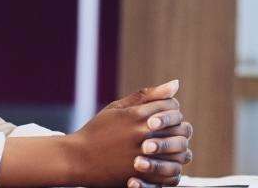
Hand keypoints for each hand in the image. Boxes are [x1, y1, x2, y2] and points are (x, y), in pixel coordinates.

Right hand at [69, 80, 191, 187]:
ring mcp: (143, 156)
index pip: (172, 106)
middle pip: (180, 127)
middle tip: (169, 130)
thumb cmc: (97, 131)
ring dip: (178, 147)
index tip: (164, 114)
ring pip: (180, 150)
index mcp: (137, 115)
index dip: (171, 109)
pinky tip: (164, 161)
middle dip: (178, 127)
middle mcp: (142, 134)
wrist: (77, 159)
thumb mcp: (118, 108)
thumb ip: (147, 95)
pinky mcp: (142, 175)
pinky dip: (172, 165)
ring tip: (169, 146)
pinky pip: (171, 171)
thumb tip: (176, 83)